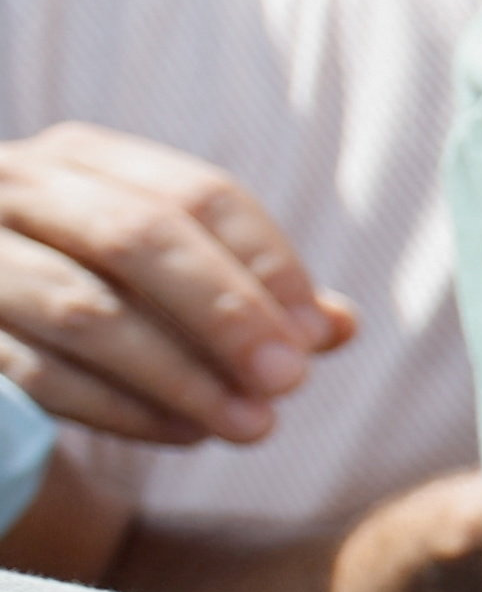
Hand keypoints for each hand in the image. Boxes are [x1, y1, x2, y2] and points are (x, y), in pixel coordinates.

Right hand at [0, 125, 352, 445]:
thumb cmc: (87, 286)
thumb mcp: (164, 270)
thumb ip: (250, 291)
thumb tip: (340, 327)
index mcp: (82, 159)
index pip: (197, 195)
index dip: (267, 263)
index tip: (316, 333)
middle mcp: (16, 189)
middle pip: (139, 239)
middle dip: (226, 315)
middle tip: (290, 381)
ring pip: (87, 312)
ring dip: (181, 376)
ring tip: (250, 424)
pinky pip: (39, 373)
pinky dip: (120, 409)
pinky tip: (182, 432)